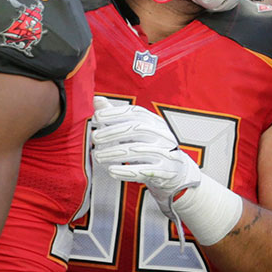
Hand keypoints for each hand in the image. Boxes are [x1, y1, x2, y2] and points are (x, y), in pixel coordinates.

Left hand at [90, 97, 200, 219]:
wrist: (176, 172)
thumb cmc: (150, 148)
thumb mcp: (136, 131)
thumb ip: (116, 117)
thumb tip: (97, 99)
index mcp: (156, 122)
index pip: (136, 113)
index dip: (116, 113)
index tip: (97, 117)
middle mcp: (163, 135)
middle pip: (137, 129)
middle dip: (113, 132)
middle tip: (95, 138)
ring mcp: (166, 153)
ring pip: (138, 150)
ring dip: (114, 153)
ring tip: (98, 156)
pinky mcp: (166, 171)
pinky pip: (144, 171)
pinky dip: (126, 171)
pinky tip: (112, 170)